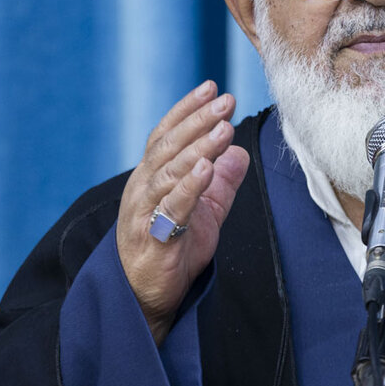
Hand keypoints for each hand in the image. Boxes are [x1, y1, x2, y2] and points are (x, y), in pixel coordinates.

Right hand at [116, 80, 249, 343]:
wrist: (149, 298)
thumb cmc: (174, 250)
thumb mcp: (206, 211)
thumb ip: (222, 182)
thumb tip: (240, 152)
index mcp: (152, 176)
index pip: (167, 134)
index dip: (188, 110)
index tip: (213, 87)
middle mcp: (143, 188)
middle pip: (169, 147)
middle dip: (198, 121)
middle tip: (226, 100)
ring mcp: (145, 212)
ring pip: (170, 173)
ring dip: (198, 148)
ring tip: (223, 129)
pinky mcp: (153, 239)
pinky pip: (171, 208)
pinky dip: (188, 187)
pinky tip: (206, 168)